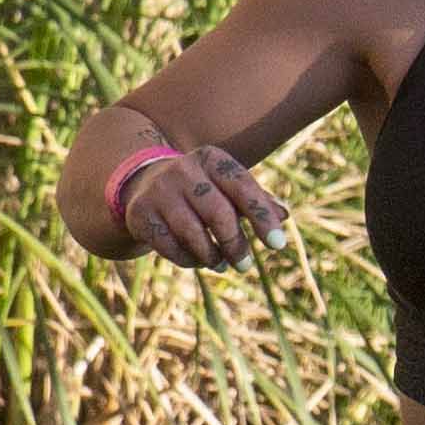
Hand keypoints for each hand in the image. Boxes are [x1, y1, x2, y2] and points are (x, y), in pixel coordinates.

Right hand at [116, 142, 287, 271]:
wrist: (144, 185)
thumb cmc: (201, 190)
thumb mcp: (228, 188)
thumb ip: (257, 201)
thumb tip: (284, 215)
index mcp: (211, 159)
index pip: (243, 187)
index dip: (262, 217)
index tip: (277, 245)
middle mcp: (183, 169)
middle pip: (218, 213)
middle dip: (236, 244)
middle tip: (245, 265)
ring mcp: (159, 190)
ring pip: (192, 233)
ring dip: (212, 256)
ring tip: (221, 264)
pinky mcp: (140, 213)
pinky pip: (169, 246)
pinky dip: (188, 259)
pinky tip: (196, 260)